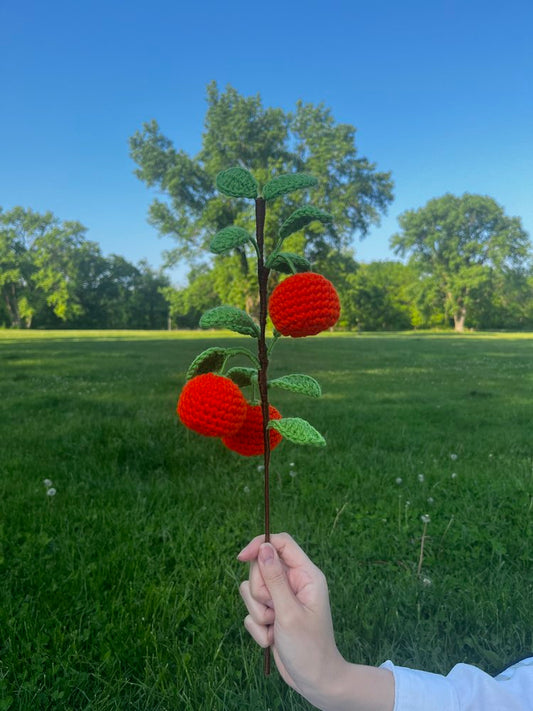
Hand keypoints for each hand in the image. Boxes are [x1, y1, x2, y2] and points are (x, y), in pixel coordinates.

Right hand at [237, 532, 345, 706]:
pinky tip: (273, 640)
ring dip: (258, 613)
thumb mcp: (289, 612)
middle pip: (261, 567)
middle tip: (274, 611)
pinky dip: (258, 628)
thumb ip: (275, 578)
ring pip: (252, 590)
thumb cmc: (308, 647)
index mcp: (306, 575)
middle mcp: (294, 583)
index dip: (260, 544)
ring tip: (274, 628)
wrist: (313, 681)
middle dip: (260, 591)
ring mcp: (281, 599)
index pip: (281, 544)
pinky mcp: (271, 614)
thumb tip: (264, 547)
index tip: (241, 557)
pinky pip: (251, 611)